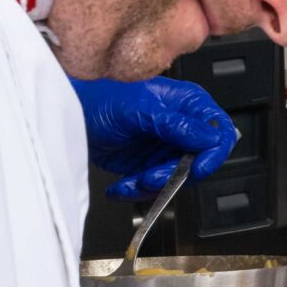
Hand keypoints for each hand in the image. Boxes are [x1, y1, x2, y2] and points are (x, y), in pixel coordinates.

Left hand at [71, 76, 237, 198]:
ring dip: (150, 185)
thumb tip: (208, 136)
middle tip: (149, 176)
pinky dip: (135, 190)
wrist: (68, 112)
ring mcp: (164, 146)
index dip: (212, 154)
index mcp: (188, 104)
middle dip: (172, 174)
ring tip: (129, 180)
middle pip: (198, 161)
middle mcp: (181, 126)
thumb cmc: (99, 96)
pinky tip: (120, 185)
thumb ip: (175, 124)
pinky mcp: (147, 164)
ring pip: (175, 179)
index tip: (196, 169)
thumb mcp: (140, 108)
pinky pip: (153, 186)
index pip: (218, 132)